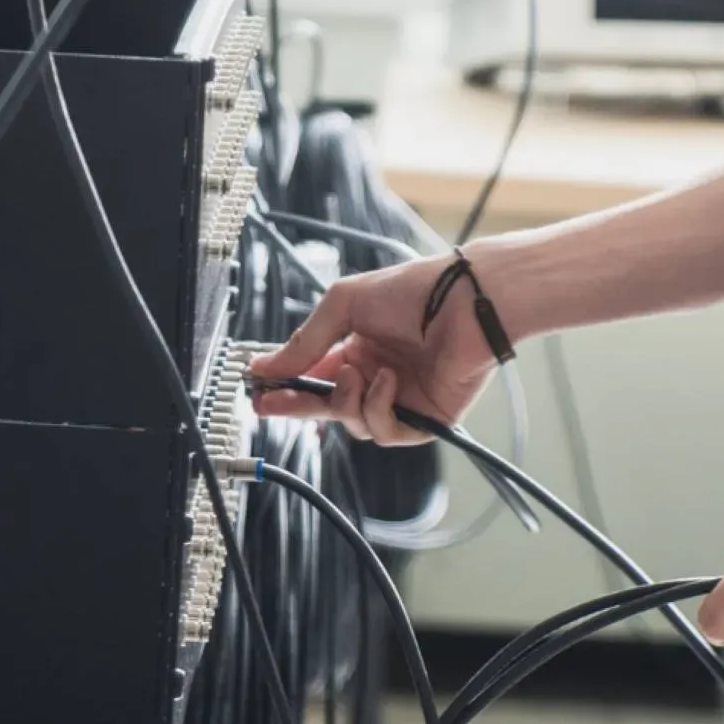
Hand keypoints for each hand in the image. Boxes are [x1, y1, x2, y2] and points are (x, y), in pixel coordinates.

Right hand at [246, 251, 508, 445]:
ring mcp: (400, 398)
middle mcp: (376, 375)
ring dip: (345, 401)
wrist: (464, 300)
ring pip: (352, 422)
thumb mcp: (344, 305)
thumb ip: (306, 341)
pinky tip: (388, 381)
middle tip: (271, 404)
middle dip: (297, 405)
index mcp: (358, 347)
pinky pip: (385, 432)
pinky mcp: (424, 419)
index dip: (285, 385)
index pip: (313, 375)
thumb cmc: (413, 291)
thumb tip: (266, 367)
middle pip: (327, 405)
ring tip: (357, 372)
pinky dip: (378, 408)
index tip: (258, 389)